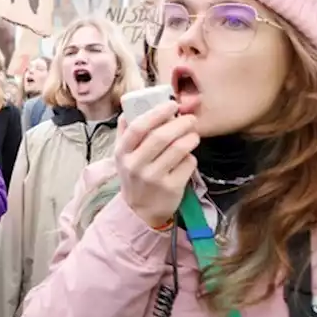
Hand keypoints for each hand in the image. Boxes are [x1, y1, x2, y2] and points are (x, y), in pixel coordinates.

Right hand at [114, 100, 198, 229]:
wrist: (140, 211)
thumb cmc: (134, 177)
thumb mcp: (123, 156)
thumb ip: (125, 133)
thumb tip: (130, 108)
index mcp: (122, 153)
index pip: (137, 128)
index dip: (156, 113)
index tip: (172, 105)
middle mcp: (136, 165)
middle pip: (161, 137)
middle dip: (180, 123)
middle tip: (190, 119)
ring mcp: (153, 178)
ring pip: (178, 149)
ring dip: (190, 138)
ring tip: (193, 135)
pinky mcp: (171, 188)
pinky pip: (187, 164)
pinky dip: (191, 157)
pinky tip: (188, 157)